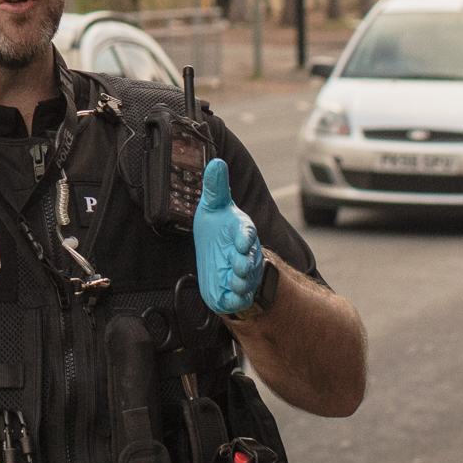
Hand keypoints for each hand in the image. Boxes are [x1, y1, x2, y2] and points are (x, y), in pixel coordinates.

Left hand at [194, 157, 264, 316]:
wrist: (217, 259)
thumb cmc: (218, 230)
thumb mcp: (213, 207)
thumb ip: (215, 187)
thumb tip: (216, 162)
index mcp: (241, 231)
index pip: (247, 232)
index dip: (246, 237)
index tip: (242, 241)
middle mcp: (245, 254)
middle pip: (250, 260)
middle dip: (245, 263)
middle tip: (237, 264)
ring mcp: (241, 274)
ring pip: (246, 281)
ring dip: (241, 283)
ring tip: (234, 281)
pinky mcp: (233, 292)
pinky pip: (238, 300)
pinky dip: (235, 300)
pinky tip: (229, 298)